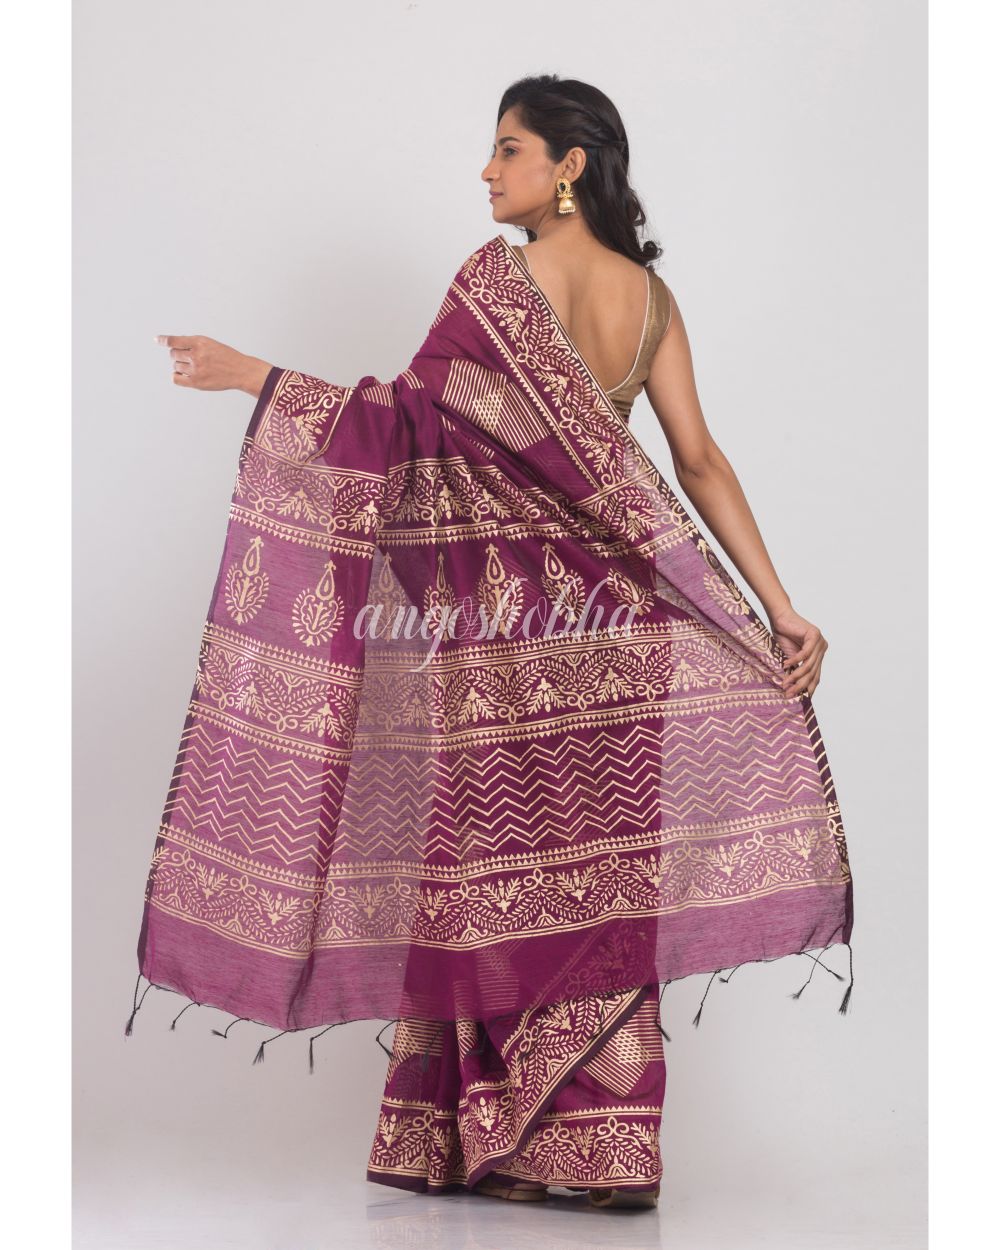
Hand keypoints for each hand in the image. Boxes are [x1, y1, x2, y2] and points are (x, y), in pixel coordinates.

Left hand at [154, 334, 271, 395]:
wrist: (241, 371)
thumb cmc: (227, 357)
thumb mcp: (210, 344)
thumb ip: (193, 343)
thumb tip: (174, 345)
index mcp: (199, 342)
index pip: (174, 340)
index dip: (163, 340)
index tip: (157, 339)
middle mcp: (196, 355)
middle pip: (173, 354)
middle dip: (178, 354)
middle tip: (189, 357)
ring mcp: (195, 370)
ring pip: (175, 366)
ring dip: (180, 365)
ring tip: (193, 366)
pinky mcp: (196, 383)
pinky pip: (176, 378)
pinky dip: (176, 375)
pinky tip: (182, 374)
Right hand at [768, 605, 828, 699]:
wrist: (780, 617)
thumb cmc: (783, 636)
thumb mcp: (790, 658)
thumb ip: (795, 670)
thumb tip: (792, 690)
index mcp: (818, 656)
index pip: (816, 676)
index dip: (808, 689)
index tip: (799, 701)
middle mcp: (822, 649)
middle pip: (813, 673)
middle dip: (800, 685)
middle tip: (789, 694)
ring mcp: (820, 642)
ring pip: (809, 665)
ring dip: (796, 675)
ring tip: (785, 683)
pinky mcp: (814, 635)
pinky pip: (805, 653)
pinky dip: (795, 660)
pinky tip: (785, 665)